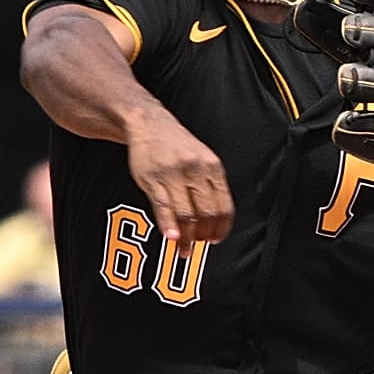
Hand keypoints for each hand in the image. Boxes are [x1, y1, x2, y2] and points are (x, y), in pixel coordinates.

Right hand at [127, 114, 232, 242]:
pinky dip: (168, 226)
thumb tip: (217, 219)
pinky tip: (171, 239)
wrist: (149, 123)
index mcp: (212, 167)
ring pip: (186, 214)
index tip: (217, 239)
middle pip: (207, 213)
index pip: (224, 205)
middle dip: (205, 235)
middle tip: (200, 245)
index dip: (222, 227)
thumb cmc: (176, 144)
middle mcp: (195, 170)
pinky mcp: (153, 179)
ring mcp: (173, 175)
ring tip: (185, 249)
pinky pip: (163, 208)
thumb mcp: (202, 158)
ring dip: (187, 238)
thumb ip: (209, 185)